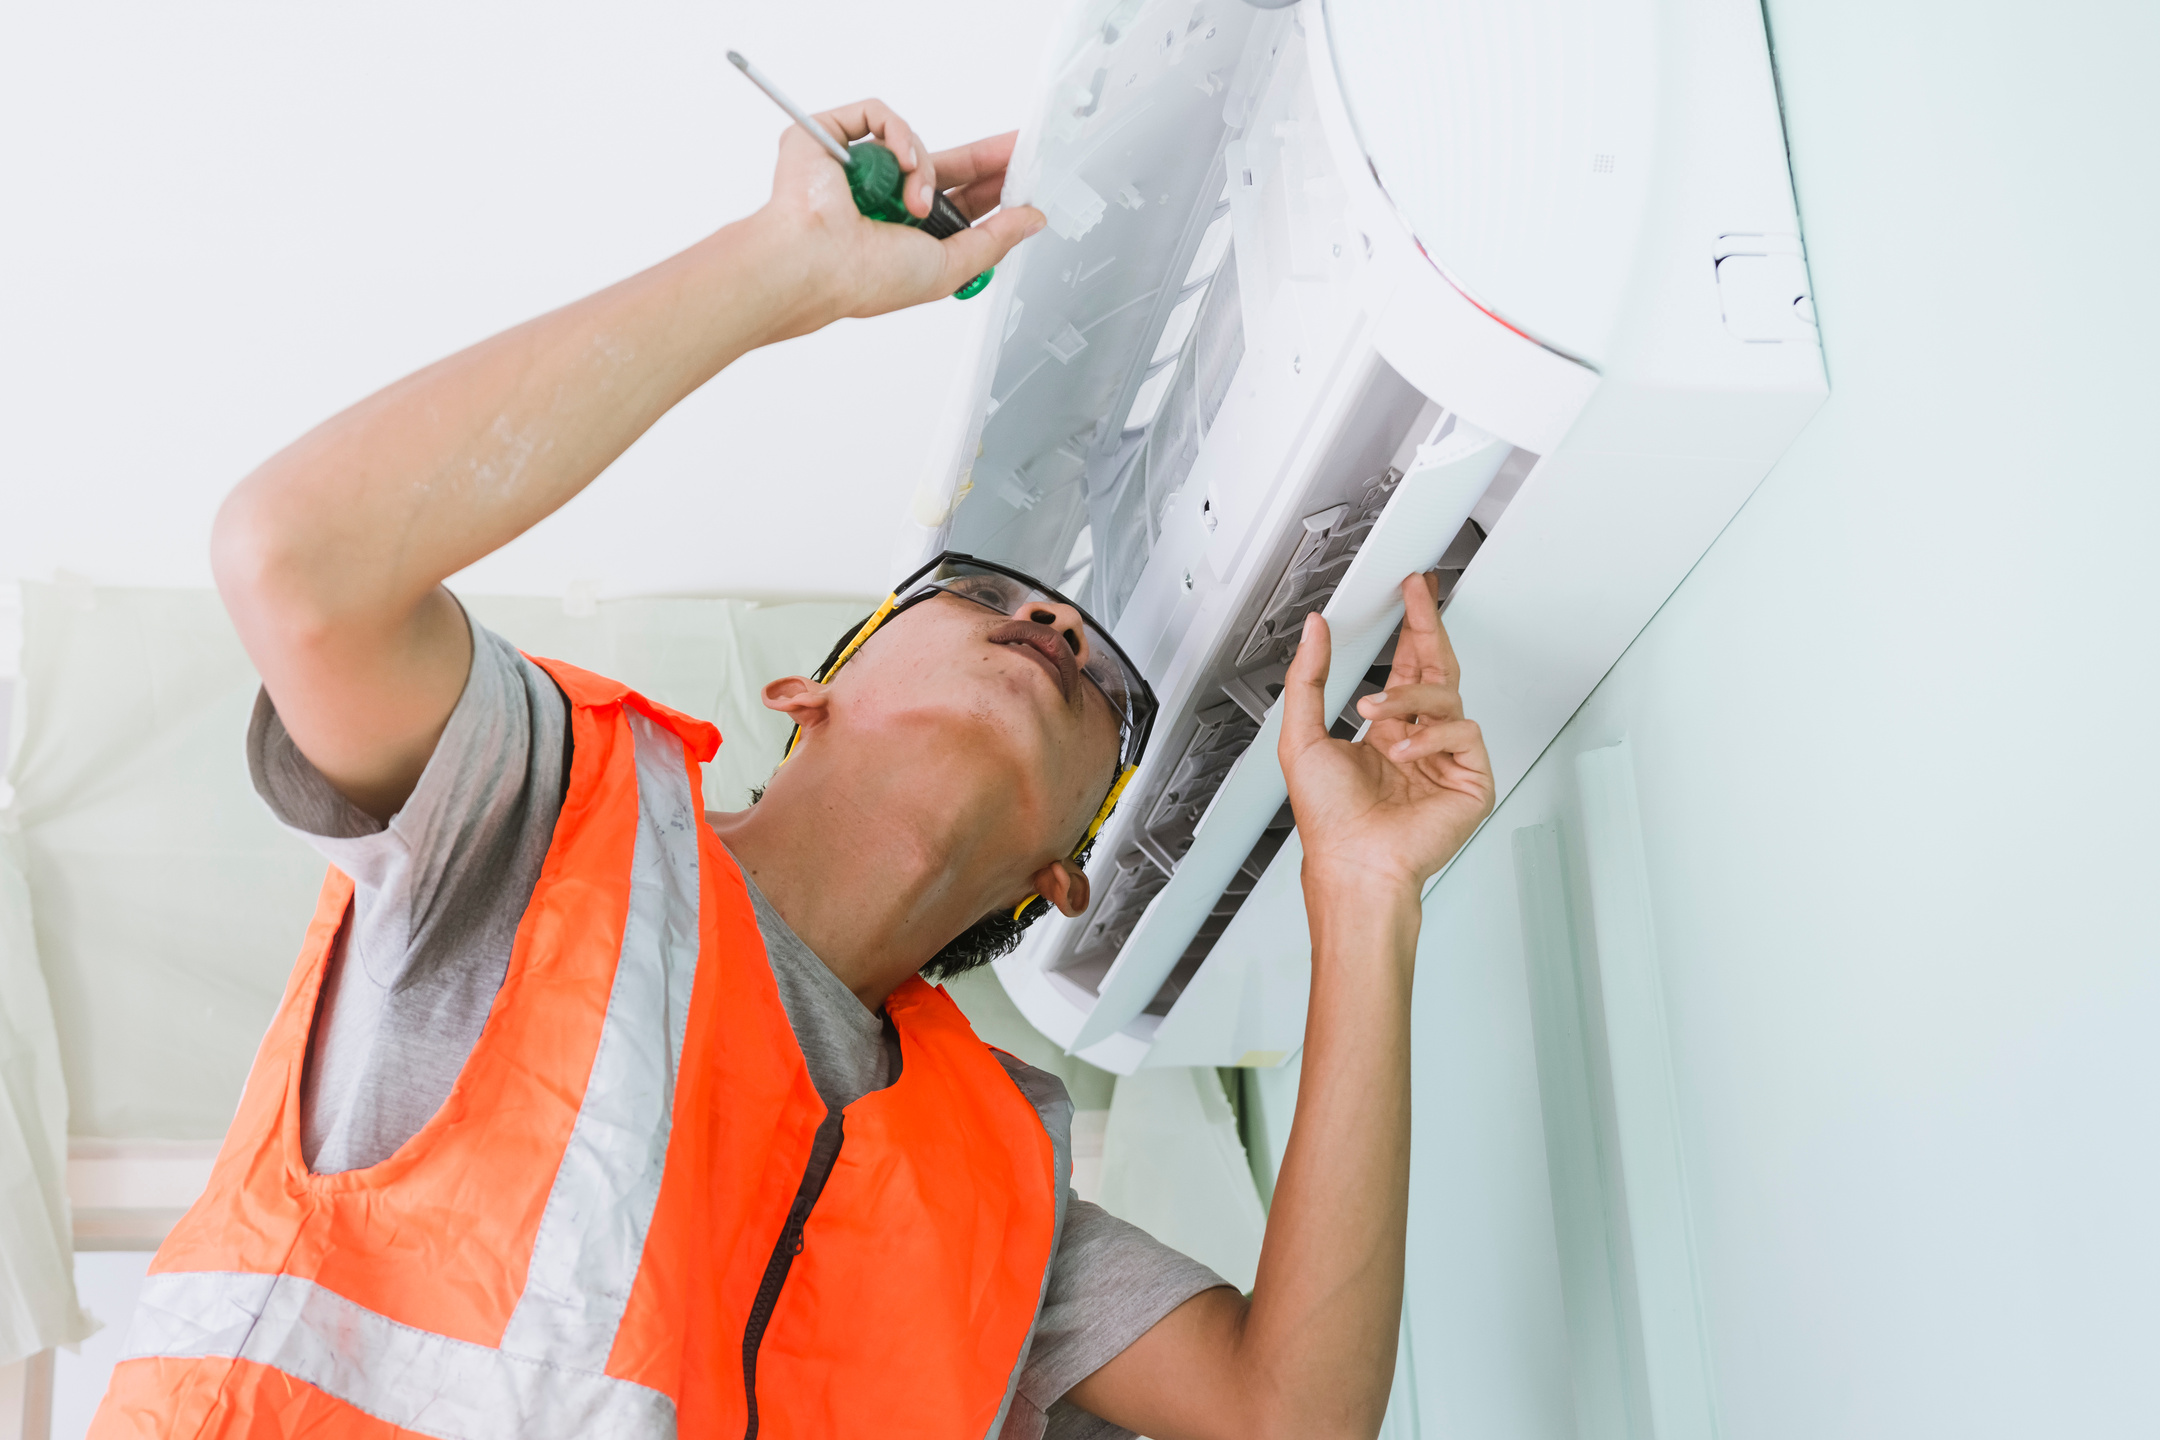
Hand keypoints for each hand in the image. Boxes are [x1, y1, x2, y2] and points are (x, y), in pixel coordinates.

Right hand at [756, 99, 1043, 328]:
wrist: (816, 261)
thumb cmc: (866, 277)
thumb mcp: (950, 266)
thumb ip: (995, 240)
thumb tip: (1032, 219)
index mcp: (906, 235)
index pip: (958, 202)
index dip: (992, 187)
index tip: (1022, 173)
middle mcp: (882, 201)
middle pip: (943, 166)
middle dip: (981, 160)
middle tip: (1016, 148)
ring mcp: (856, 168)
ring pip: (911, 144)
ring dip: (924, 170)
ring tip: (913, 202)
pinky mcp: (830, 137)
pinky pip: (878, 116)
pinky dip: (896, 135)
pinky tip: (896, 163)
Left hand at [1279, 574, 1495, 897]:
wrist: (1354, 863)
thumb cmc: (1330, 821)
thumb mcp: (1301, 738)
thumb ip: (1307, 679)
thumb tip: (1314, 631)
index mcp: (1385, 731)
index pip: (1406, 668)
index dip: (1409, 628)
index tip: (1407, 594)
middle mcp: (1417, 740)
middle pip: (1435, 667)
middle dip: (1426, 627)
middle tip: (1417, 595)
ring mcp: (1446, 759)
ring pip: (1446, 694)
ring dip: (1408, 694)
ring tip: (1374, 710)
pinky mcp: (1470, 778)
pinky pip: (1464, 731)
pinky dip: (1432, 734)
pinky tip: (1405, 750)